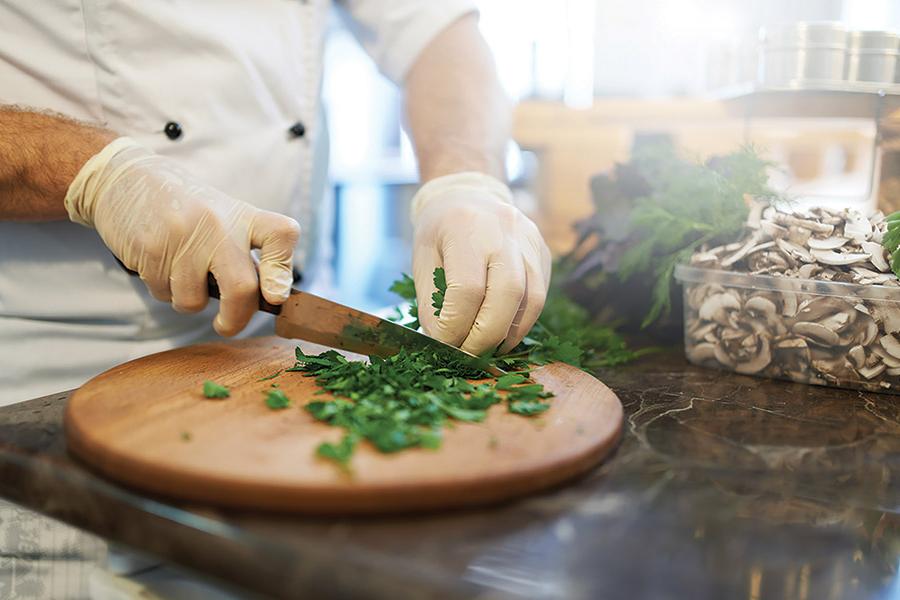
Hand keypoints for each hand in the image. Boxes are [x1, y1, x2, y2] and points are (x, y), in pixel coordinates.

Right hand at [65, 138, 299, 335]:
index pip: (281, 235)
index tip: (275, 297)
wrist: (126, 178)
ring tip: (181, 272)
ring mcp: (183, 237)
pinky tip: (159, 262)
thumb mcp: (223, 218)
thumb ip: (244, 253)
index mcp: (243, 215)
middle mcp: (218, 224)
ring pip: (194, 301)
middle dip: (236, 319)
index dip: (283, 271)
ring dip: (189, 301)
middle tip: (227, 325)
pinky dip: (164, 290)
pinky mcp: (150, 250)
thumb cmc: (186, 209)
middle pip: (241, 288)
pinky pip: (164, 294)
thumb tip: (266, 298)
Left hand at [411, 172, 551, 355]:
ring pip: (532, 299)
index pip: (468, 289)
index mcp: (467, 228)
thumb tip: (444, 341)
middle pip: (507, 294)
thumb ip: (431, 301)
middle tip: (468, 354)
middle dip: (486, 335)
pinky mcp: (543, 254)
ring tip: (487, 349)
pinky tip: (502, 333)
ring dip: (509, 334)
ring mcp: (530, 241)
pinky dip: (521, 322)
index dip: (456, 325)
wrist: (469, 195)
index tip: (444, 342)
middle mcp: (505, 231)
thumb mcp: (423, 260)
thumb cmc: (440, 231)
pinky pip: (539, 296)